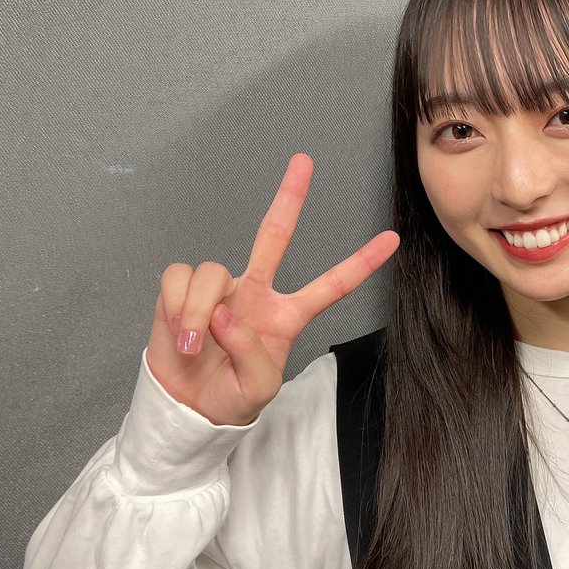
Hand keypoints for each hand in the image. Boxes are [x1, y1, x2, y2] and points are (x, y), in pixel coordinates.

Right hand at [145, 153, 398, 425]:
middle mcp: (256, 292)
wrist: (188, 406)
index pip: (331, 285)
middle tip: (304, 162)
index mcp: (287, 315)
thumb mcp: (258, 388)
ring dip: (199, 310)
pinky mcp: (183, 290)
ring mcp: (222, 289)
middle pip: (273, 234)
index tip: (392, 239)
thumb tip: (227, 313)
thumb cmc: (230, 396)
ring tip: (195, 344)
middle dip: (290, 197)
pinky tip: (178, 330)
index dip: (361, 263)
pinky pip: (180, 278)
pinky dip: (176, 306)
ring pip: (213, 270)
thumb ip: (251, 352)